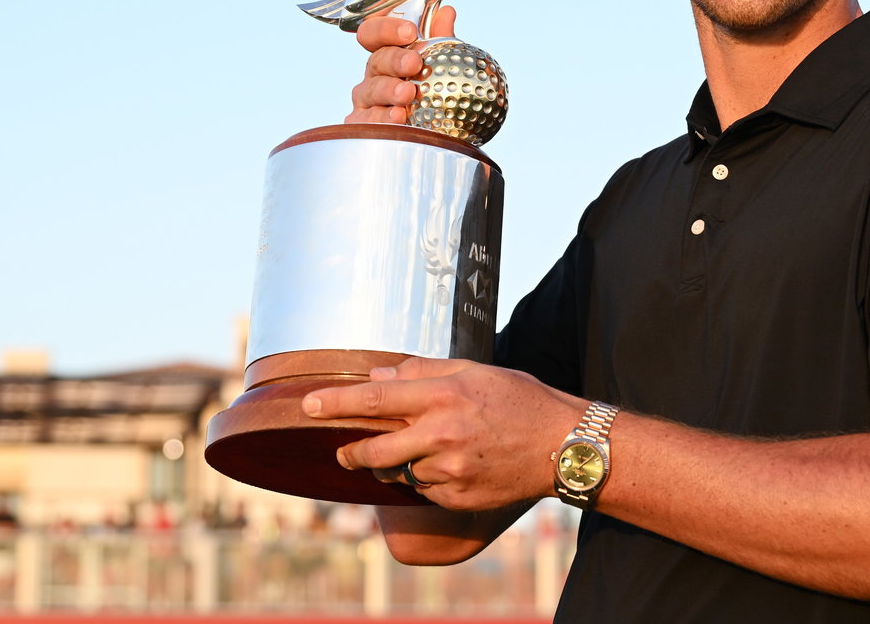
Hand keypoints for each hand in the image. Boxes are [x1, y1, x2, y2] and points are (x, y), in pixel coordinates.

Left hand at [302, 356, 581, 511]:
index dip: (336, 402)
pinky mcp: (455, 497)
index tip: (308, 405)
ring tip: (423, 449)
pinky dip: (425, 479)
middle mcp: (441, 435)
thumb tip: (378, 377)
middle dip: (351, 451)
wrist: (561, 445)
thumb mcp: (474, 372)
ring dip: (396, 463)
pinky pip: (422, 490)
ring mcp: (448, 471)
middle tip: (344, 450)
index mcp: (443, 396)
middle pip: (372, 449)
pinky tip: (451, 465)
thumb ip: (423, 372)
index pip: (374, 399)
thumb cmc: (519, 399)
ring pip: (397, 471)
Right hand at [344, 6, 456, 123]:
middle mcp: (374, 75)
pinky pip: (367, 121)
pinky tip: (399, 118)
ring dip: (389, 90)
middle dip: (395, 60)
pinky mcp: (362, 126)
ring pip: (370, 90)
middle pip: (376, 60)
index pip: (373, 33)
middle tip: (414, 63)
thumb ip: (441, 40)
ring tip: (407, 94)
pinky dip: (382, 119)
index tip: (409, 31)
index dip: (386, 28)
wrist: (435, 135)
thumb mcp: (440, 65)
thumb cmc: (432, 94)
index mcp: (387, 55)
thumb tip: (447, 12)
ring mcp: (366, 101)